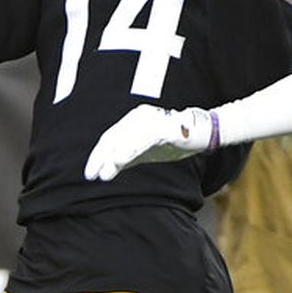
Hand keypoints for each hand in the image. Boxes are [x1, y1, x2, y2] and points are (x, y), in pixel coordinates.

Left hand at [84, 104, 216, 181]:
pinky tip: (119, 162)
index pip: (110, 138)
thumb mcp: (146, 152)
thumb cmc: (173, 141)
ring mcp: (150, 120)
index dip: (98, 156)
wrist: (202, 133)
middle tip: (91, 175)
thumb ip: (128, 157)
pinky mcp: (162, 127)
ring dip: (112, 158)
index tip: (90, 174)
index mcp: (132, 121)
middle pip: (113, 137)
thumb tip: (109, 169)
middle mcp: (138, 117)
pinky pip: (141, 140)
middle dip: (100, 158)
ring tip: (104, 174)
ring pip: (125, 139)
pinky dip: (129, 151)